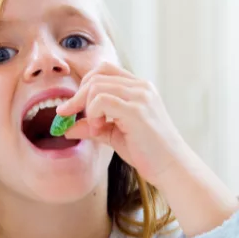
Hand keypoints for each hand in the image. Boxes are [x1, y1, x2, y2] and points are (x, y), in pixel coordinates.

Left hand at [57, 61, 186, 184]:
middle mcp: (141, 87)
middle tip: (68, 116)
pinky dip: (93, 113)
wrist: (171, 168)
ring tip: (96, 127)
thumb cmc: (147, 152)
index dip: (83, 85)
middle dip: (77, 96)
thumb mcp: (114, 135)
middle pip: (96, 75)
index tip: (70, 107)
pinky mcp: (137, 110)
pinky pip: (101, 100)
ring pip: (96, 86)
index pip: (104, 70)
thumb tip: (67, 128)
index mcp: (139, 88)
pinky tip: (100, 128)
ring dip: (86, 107)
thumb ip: (93, 127)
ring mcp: (140, 96)